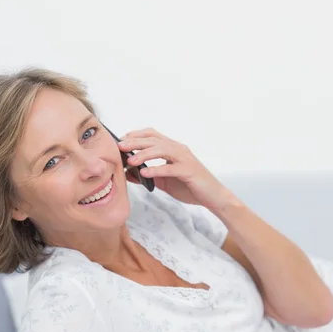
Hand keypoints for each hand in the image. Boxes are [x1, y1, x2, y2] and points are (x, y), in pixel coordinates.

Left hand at [118, 128, 237, 210]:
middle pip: (154, 140)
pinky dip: (156, 169)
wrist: (213, 196)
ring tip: (130, 160)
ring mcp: (185, 159)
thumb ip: (148, 175)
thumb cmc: (190, 187)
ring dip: (144, 154)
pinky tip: (144, 173)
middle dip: (135, 142)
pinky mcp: (189, 171)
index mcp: (173, 149)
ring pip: (162, 150)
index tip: (121, 139)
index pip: (153, 135)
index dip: (136, 135)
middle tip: (120, 147)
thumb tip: (128, 173)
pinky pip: (170, 168)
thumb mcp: (164, 181)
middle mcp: (179, 150)